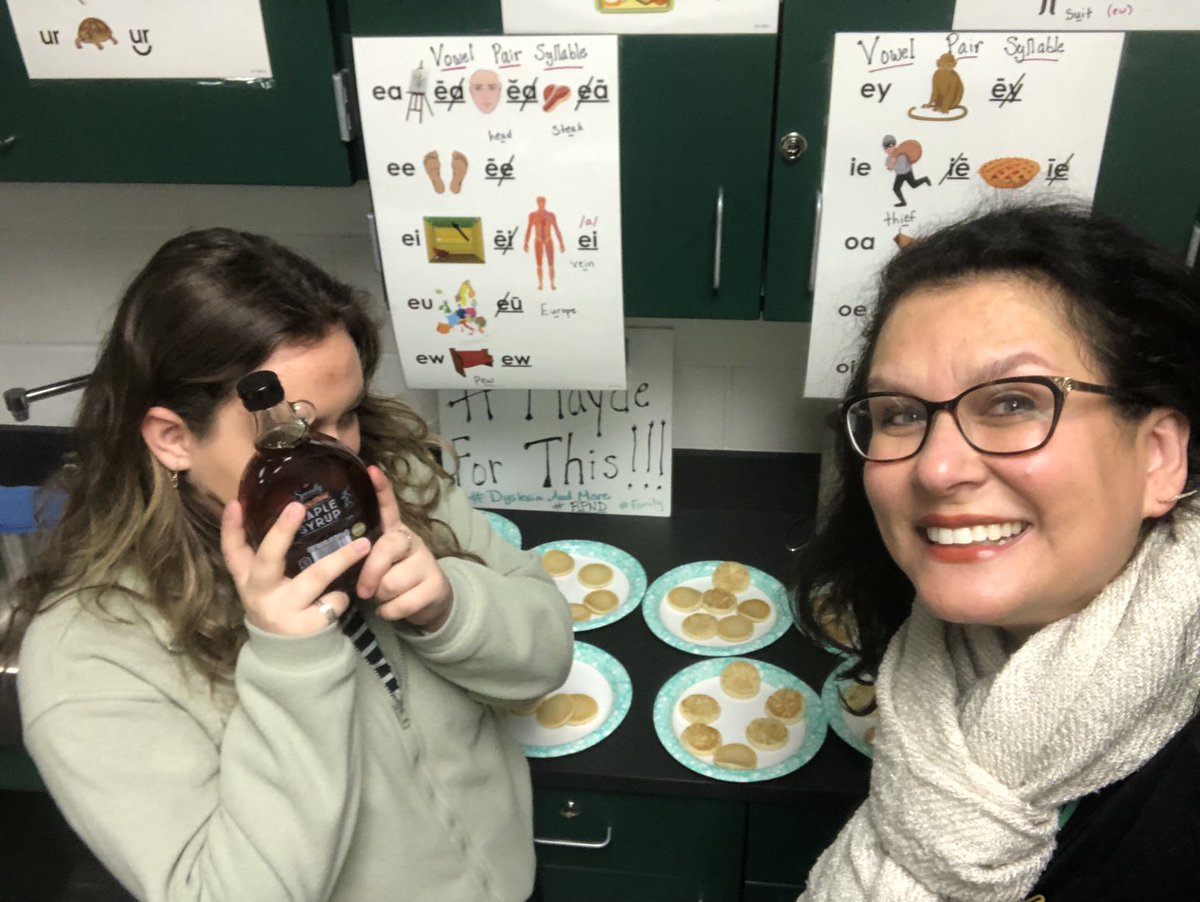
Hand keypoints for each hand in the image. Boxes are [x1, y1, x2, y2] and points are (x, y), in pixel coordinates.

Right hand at [221, 500, 369, 636]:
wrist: (288, 658)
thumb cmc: (282, 607)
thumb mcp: (267, 586)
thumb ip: (269, 559)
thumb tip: (288, 513)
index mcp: (248, 580)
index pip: (232, 551)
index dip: (231, 527)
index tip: (235, 502)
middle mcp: (260, 594)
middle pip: (268, 559)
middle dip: (282, 532)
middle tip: (297, 507)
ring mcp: (282, 611)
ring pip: (315, 577)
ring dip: (341, 558)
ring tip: (364, 544)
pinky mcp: (305, 627)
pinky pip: (333, 601)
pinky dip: (342, 597)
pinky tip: (342, 598)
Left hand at [356, 466, 453, 630]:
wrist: (429, 602)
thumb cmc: (392, 580)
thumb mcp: (378, 566)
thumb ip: (364, 559)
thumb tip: (342, 564)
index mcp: (394, 532)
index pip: (389, 507)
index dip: (381, 490)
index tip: (372, 470)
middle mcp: (411, 541)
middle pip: (385, 549)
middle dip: (370, 574)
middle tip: (364, 591)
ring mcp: (426, 562)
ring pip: (390, 583)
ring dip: (381, 598)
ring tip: (384, 598)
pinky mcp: (436, 584)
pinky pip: (401, 603)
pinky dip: (391, 612)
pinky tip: (393, 608)